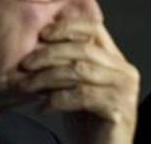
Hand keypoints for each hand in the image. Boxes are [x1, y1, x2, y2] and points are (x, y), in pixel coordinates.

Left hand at [17, 19, 139, 143]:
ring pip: (81, 71)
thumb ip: (67, 68)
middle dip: (49, 54)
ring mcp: (124, 90)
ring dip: (47, 77)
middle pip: (84, 49)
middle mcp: (125, 71)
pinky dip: (58, 99)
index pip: (96, 29)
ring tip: (26, 86)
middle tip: (25, 65)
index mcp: (116, 61)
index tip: (42, 33)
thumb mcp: (75, 89)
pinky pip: (83, 96)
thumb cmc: (88, 124)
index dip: (68, 27)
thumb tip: (37, 49)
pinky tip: (44, 107)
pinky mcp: (119, 109)